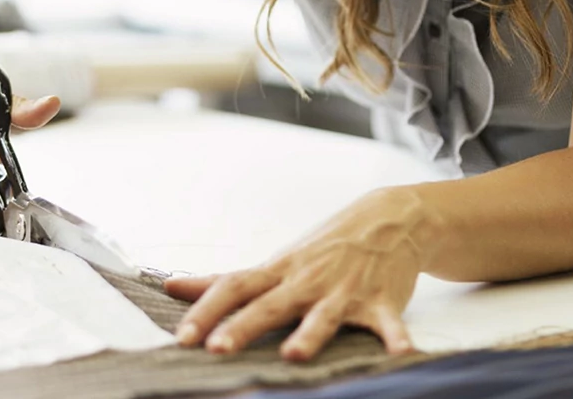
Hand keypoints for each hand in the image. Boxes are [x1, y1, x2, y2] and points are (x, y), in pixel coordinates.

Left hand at [165, 189, 424, 360]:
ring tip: (294, 355)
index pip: (233, 287)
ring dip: (310, 334)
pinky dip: (396, 338)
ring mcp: (345, 292)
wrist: (389, 219)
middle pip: (269, 305)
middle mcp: (307, 282)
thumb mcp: (275, 263)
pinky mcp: (383, 302)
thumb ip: (225, 282)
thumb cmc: (323, 248)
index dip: (206, 309)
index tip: (182, 334)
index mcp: (278, 273)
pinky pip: (389, 324)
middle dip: (243, 327)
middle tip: (217, 348)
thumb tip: (171, 287)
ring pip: (324, 316)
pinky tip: (401, 354)